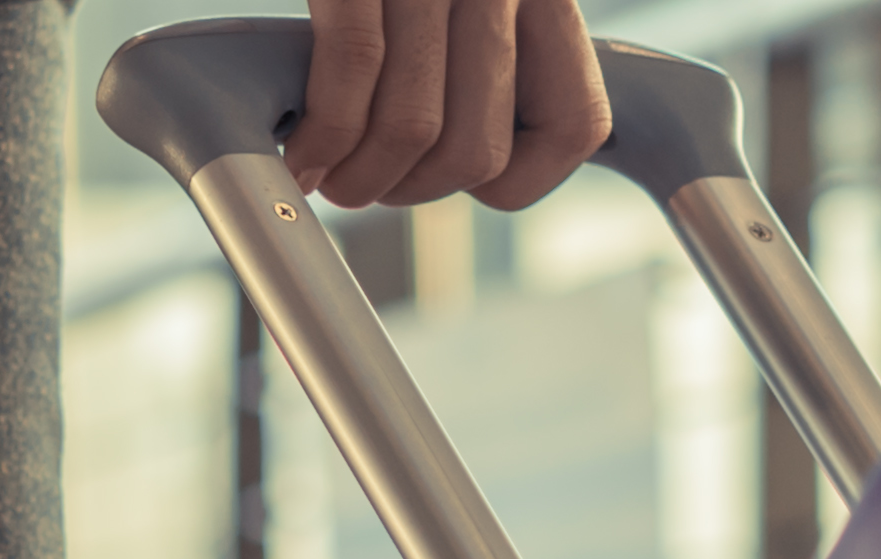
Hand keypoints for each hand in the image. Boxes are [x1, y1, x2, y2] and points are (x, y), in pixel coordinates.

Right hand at [283, 0, 615, 210]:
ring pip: (415, 127)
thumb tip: (461, 153)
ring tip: (327, 168)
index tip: (457, 180)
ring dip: (359, 176)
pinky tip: (303, 147)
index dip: (516, 182)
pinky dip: (322, 133)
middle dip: (410, 189)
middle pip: (477, 147)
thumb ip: (485, 48)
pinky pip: (353, 74)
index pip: (577, 125)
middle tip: (366, 178)